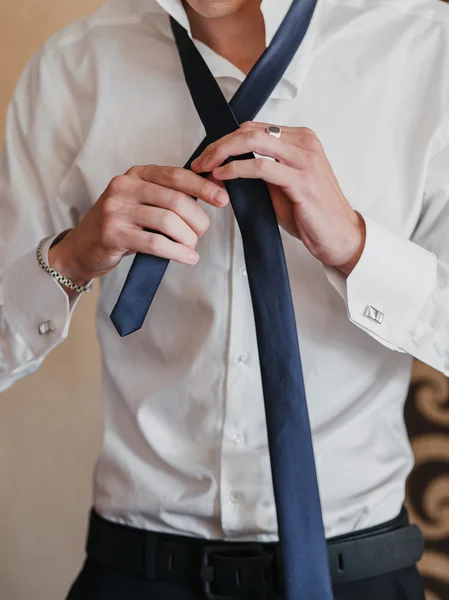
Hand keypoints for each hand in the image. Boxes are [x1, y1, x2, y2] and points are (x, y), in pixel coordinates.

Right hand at [48, 165, 229, 284]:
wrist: (83, 247)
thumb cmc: (121, 225)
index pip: (175, 175)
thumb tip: (213, 192)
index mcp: (135, 174)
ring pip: (167, 221)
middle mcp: (123, 187)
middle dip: (197, 218)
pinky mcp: (113, 234)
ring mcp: (116, 211)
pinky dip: (177, 252)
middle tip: (202, 232)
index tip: (222, 199)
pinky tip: (187, 257)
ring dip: (188, 238)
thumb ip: (169, 196)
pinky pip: (155, 243)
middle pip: (175, 199)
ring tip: (191, 248)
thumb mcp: (142, 202)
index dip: (202, 186)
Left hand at [192, 122, 365, 275]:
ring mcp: (305, 160)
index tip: (208, 156)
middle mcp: (304, 143)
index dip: (226, 140)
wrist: (339, 235)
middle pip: (250, 131)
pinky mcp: (301, 180)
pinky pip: (261, 167)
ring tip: (205, 168)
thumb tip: (228, 165)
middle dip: (219, 144)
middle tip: (200, 160)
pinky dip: (236, 169)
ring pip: (253, 142)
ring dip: (222, 154)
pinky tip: (222, 176)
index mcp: (301, 139)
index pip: (254, 128)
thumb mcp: (284, 184)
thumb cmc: (312, 212)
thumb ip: (263, 169)